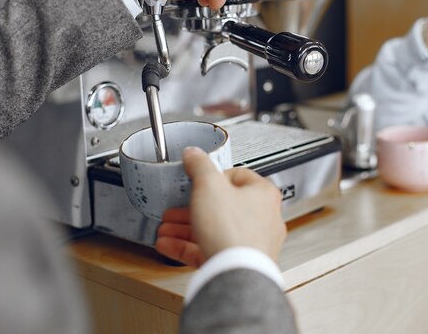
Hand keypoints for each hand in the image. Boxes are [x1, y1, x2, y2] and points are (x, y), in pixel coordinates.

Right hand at [155, 147, 285, 267]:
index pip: (236, 176)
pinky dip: (187, 246)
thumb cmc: (232, 231)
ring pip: (213, 230)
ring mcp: (251, 243)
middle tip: (175, 209)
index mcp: (262, 194)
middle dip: (190, 208)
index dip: (212, 178)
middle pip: (221, 206)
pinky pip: (209, 250)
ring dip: (185, 228)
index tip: (196, 181)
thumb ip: (199, 166)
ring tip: (165, 228)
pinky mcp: (237, 262)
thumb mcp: (209, 186)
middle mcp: (262, 218)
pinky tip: (168, 244)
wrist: (236, 274)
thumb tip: (193, 153)